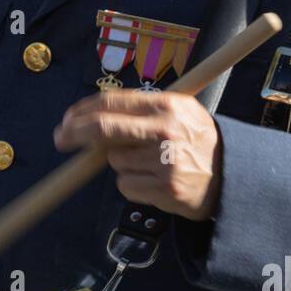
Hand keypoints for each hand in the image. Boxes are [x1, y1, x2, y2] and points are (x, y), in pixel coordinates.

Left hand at [54, 90, 222, 220]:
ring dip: (121, 163)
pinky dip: (131, 184)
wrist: (231, 175)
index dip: (82, 110)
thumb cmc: (196, 142)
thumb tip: (91, 118)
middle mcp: (164, 130)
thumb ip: (140, 112)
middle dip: (74, 133)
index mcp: (167, 105)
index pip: (112, 102)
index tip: (67, 119)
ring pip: (114, 161)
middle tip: (59, 138)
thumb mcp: (179, 112)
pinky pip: (125, 185)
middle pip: (103, 128)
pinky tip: (153, 180)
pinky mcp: (162, 188)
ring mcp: (164, 161)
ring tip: (149, 163)